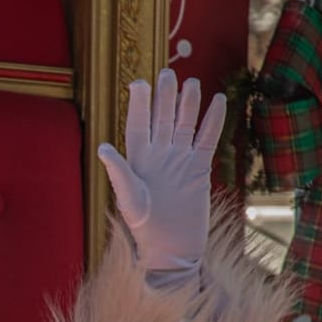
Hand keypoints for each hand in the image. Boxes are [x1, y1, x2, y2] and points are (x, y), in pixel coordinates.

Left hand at [97, 68, 226, 272]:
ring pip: (185, 125)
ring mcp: (179, 160)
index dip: (138, 104)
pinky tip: (217, 101)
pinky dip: (213, 121)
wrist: (172, 247)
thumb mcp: (130, 199)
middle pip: (163, 119)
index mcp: (138, 160)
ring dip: (188, 105)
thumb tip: (103, 148)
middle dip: (164, 97)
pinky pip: (207, 139)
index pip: (138, 125)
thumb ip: (119, 172)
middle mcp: (159, 155)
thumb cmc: (145, 227)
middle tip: (167, 74)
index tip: (139, 82)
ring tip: (191, 83)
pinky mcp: (199, 169)